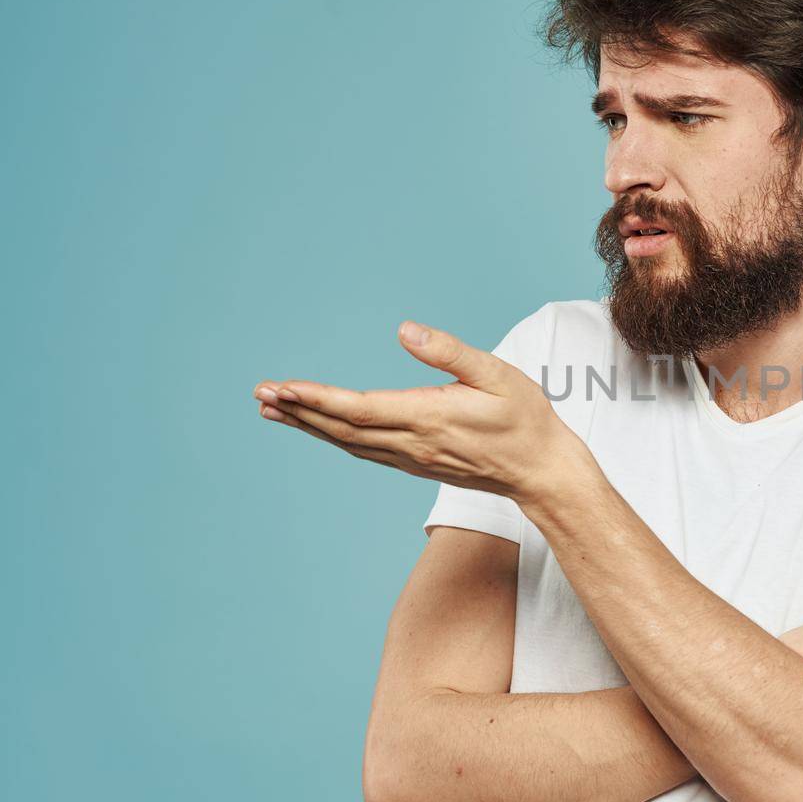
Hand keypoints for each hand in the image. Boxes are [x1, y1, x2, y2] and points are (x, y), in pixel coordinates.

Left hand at [252, 320, 585, 503]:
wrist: (541, 471)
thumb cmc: (525, 418)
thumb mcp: (497, 374)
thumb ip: (450, 352)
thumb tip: (405, 331)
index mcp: (429, 417)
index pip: (359, 409)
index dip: (316, 399)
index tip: (282, 387)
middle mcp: (413, 442)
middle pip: (342, 428)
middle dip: (299, 410)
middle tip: (260, 394)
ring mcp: (412, 457)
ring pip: (348, 442)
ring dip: (309, 425)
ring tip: (274, 408)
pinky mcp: (416, 463)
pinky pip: (364, 450)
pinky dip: (333, 437)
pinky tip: (318, 427)